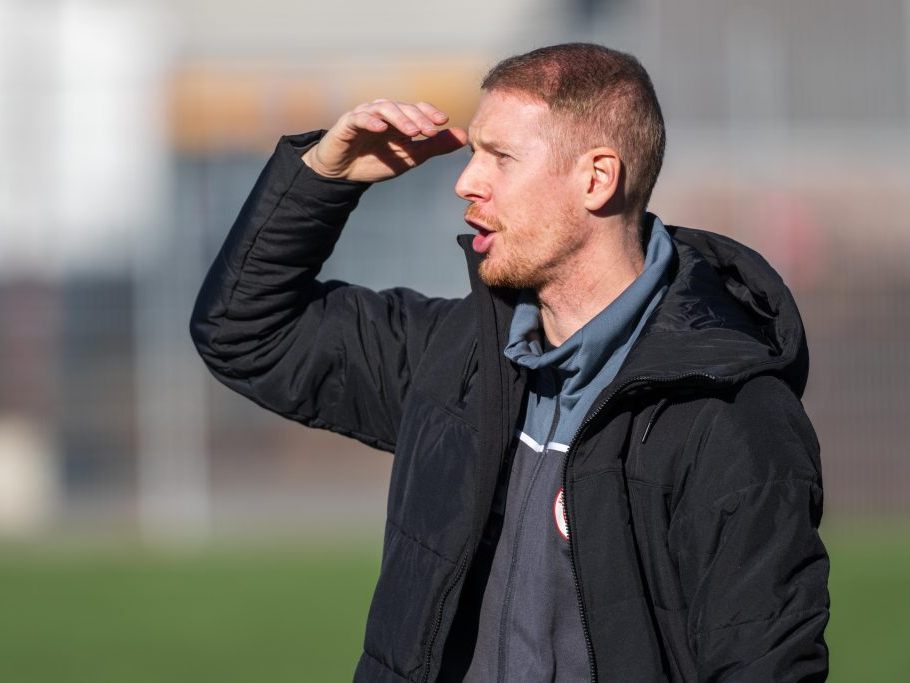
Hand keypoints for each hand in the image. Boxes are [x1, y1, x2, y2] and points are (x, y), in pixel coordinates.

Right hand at [302, 99, 467, 181]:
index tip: (443, 122)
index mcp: (399, 118)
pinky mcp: (348, 123)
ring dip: (400, 118)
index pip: (417, 108)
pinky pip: (360, 118)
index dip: (429, 112)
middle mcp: (383, 112)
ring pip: (384, 108)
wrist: (344, 174)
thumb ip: (435, 146)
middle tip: (430, 130)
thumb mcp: (410, 157)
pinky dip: (371, 121)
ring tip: (412, 131)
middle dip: (418, 117)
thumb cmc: (376, 162)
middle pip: (403, 107)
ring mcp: (365, 115)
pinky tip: (382, 128)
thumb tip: (463, 136)